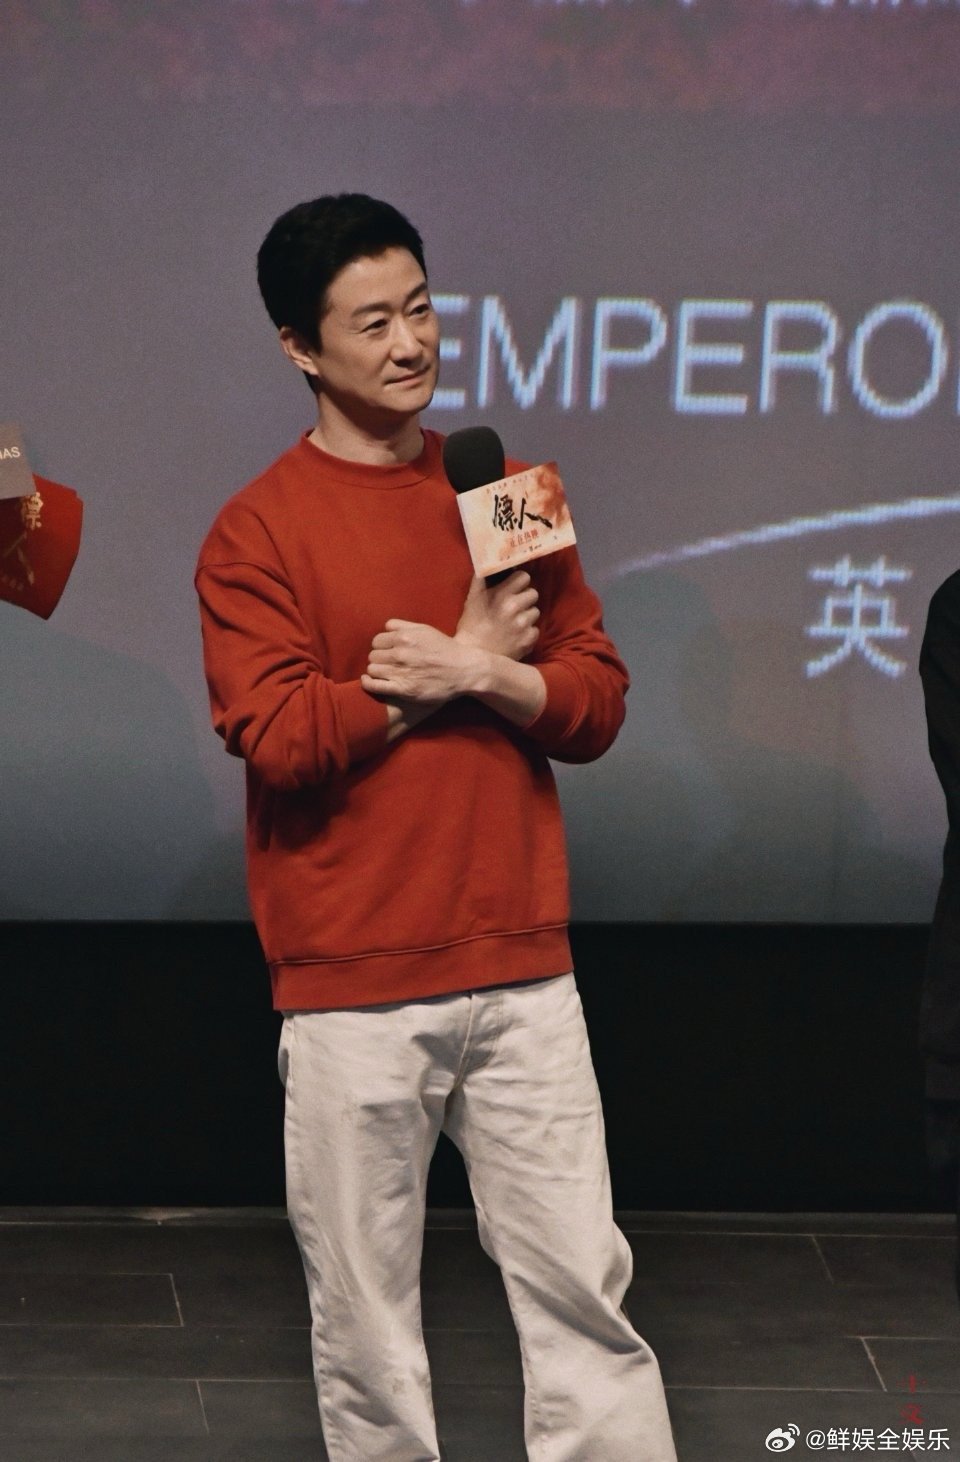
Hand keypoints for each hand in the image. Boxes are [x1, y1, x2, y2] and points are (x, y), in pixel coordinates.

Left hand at [361, 620, 484, 703]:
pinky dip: (368, 683)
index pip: (377, 640)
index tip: (388, 652)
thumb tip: (385, 627)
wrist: (463, 671)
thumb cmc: (445, 649)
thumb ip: (403, 626)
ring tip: (385, 673)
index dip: (381, 646)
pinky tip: (368, 681)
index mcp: (404, 636)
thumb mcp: (426, 630)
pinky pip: (374, 685)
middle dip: (379, 658)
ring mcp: (400, 672)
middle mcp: (400, 653)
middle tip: (388, 663)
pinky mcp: (402, 689)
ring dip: (376, 671)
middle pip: (373, 655)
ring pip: (372, 669)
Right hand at [454, 572, 538, 660]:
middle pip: (533, 593)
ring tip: (514, 623)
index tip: (514, 588)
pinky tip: (516, 636)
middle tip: (514, 607)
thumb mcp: (472, 599)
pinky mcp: (528, 640)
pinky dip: (527, 633)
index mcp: (501, 594)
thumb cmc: (471, 626)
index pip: (524, 577)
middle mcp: (515, 607)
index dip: (519, 582)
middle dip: (524, 599)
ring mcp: (523, 625)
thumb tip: (487, 562)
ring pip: (535, 612)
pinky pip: (535, 630)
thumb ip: (481, 580)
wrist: (473, 657)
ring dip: (527, 616)